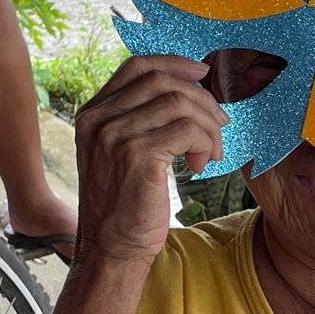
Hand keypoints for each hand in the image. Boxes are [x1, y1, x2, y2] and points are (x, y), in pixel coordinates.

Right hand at [73, 54, 227, 267]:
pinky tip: (202, 164)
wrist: (111, 249)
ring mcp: (116, 136)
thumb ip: (138, 123)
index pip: (137, 67)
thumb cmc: (123, 207)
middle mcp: (100, 120)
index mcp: (93, 114)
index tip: (202, 74)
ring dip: (208, 126)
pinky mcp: (138, 156)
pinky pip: (188, 131)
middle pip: (163, 82)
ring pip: (180, 104)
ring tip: (212, 152)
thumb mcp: (119, 156)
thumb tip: (184, 96)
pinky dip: (205, 143)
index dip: (174, 64)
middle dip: (201, 99)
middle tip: (221, 123)